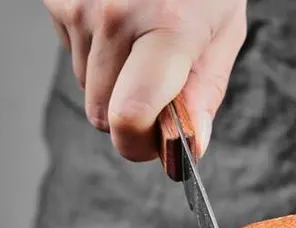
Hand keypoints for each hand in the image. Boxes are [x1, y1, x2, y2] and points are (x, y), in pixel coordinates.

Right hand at [44, 0, 246, 160]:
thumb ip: (205, 91)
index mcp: (168, 30)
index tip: (156, 144)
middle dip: (130, 116)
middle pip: (102, 114)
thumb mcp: (223, 29)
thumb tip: (192, 144)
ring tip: (142, 39)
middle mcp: (115, 18)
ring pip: (87, 87)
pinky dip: (95, 49)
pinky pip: (71, 52)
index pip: (129, 116)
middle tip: (159, 92)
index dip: (139, 145)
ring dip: (114, 79)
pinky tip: (119, 18)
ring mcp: (79, 5)